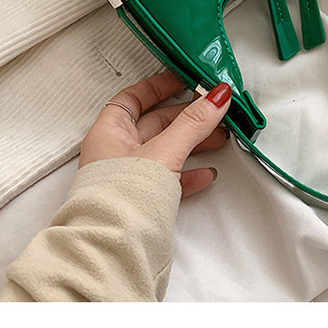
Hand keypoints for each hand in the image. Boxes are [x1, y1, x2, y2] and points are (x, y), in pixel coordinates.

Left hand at [79, 70, 232, 196]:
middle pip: (155, 123)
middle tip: (212, 109)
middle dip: (187, 117)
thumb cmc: (121, 198)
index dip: (159, 86)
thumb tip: (215, 96)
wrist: (114, 248)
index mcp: (109, 132)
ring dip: (193, 143)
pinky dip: (188, 173)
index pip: (133, 97)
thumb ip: (193, 122)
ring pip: (165, 150)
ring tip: (219, 138)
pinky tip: (206, 173)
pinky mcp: (142, 200)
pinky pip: (168, 178)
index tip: (183, 79)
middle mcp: (115, 152)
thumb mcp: (164, 150)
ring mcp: (128, 177)